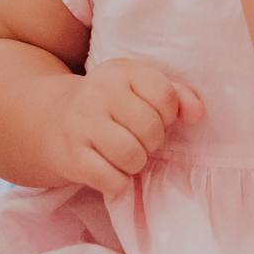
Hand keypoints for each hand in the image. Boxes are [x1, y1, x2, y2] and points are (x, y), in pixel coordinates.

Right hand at [43, 58, 203, 195]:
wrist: (53, 122)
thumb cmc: (110, 107)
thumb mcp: (139, 90)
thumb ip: (175, 96)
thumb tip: (200, 113)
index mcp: (120, 71)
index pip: (165, 96)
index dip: (167, 114)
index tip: (153, 117)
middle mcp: (97, 92)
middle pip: (151, 129)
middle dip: (151, 142)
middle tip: (137, 140)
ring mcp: (81, 124)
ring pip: (132, 156)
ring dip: (135, 164)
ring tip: (125, 155)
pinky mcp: (71, 157)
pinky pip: (113, 180)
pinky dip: (118, 182)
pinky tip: (110, 170)